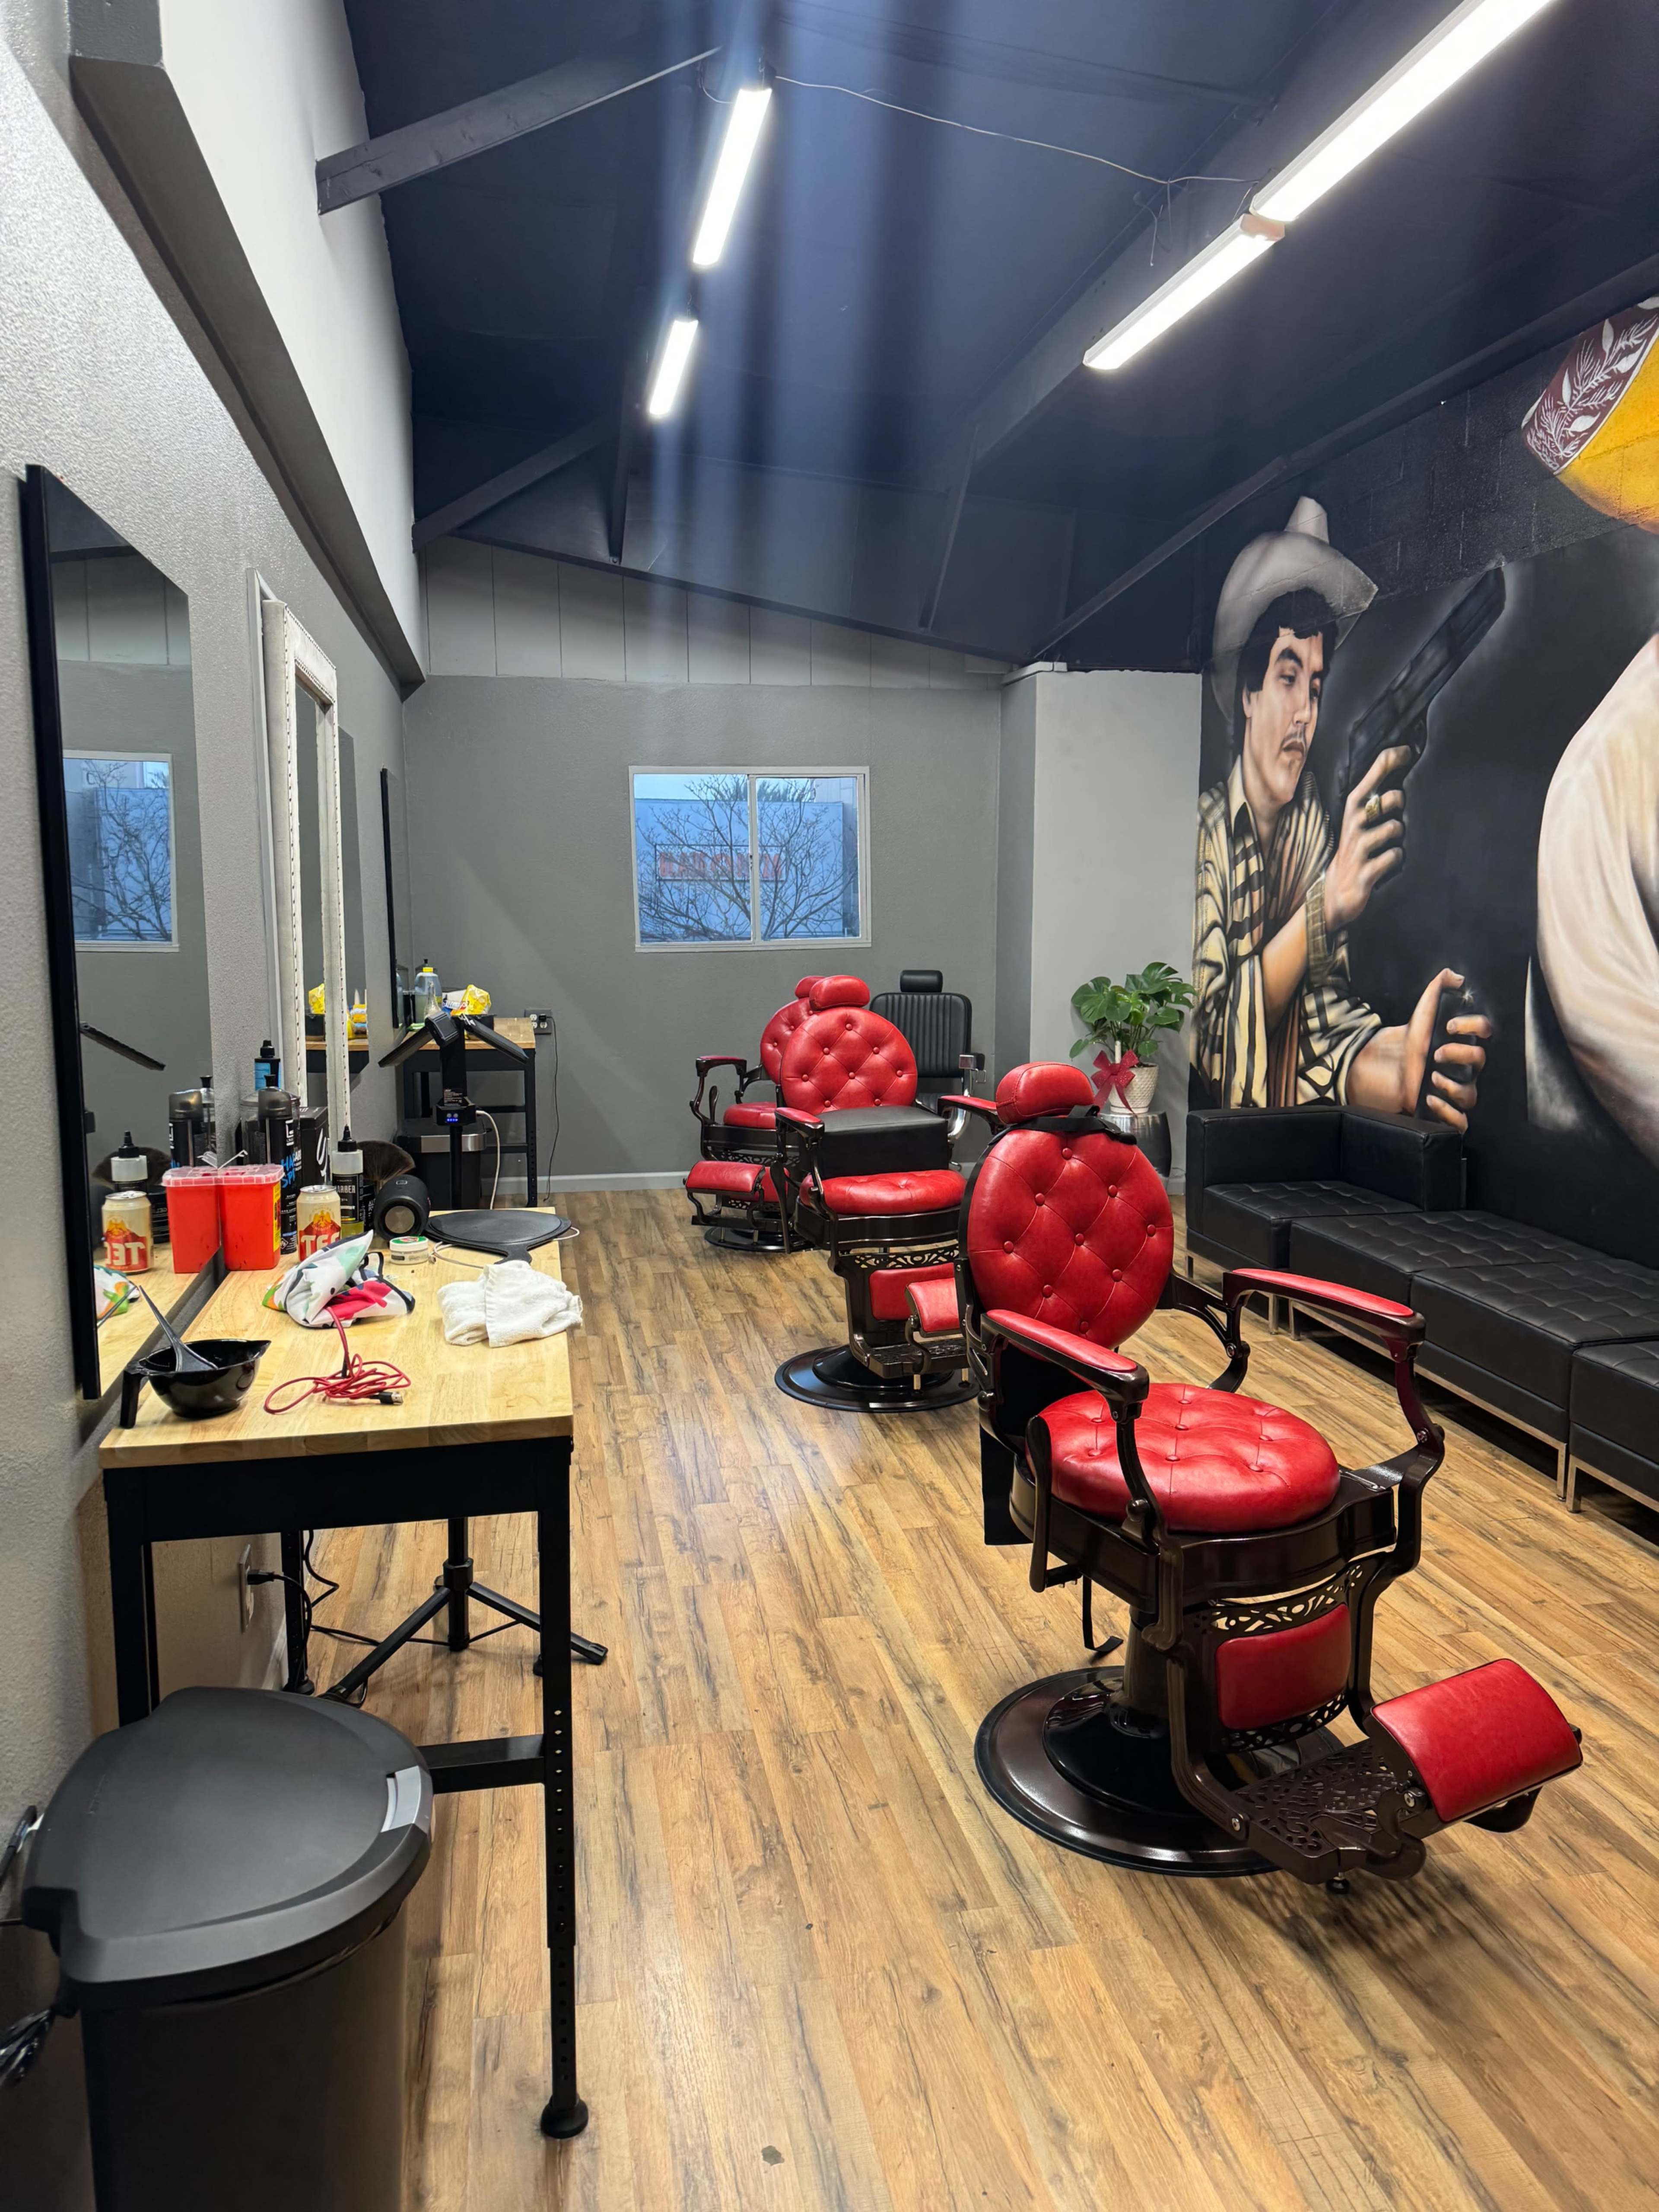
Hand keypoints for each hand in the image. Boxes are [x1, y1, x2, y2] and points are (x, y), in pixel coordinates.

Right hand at [1323, 747, 1410, 930]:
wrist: (1332, 895)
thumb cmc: (1353, 853)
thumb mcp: (1357, 822)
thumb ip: (1374, 798)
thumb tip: (1398, 770)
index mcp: (1353, 808)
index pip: (1374, 773)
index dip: (1394, 758)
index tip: (1409, 751)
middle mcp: (1354, 825)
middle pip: (1390, 798)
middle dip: (1400, 803)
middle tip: (1393, 814)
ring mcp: (1359, 848)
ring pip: (1395, 828)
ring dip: (1399, 835)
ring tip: (1388, 844)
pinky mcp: (1365, 872)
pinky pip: (1394, 856)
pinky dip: (1397, 858)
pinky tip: (1388, 862)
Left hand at [1403, 968, 1490, 1129]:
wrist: (1381, 1064)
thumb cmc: (1407, 1039)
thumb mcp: (1421, 1010)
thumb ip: (1437, 988)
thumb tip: (1455, 974)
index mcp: (1461, 1042)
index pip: (1484, 1032)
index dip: (1472, 1026)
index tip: (1448, 1025)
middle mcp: (1461, 1067)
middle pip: (1480, 1061)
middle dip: (1459, 1054)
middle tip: (1435, 1053)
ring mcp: (1452, 1090)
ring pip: (1471, 1095)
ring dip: (1453, 1085)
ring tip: (1430, 1077)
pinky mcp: (1439, 1110)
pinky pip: (1459, 1123)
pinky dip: (1448, 1114)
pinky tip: (1430, 1100)